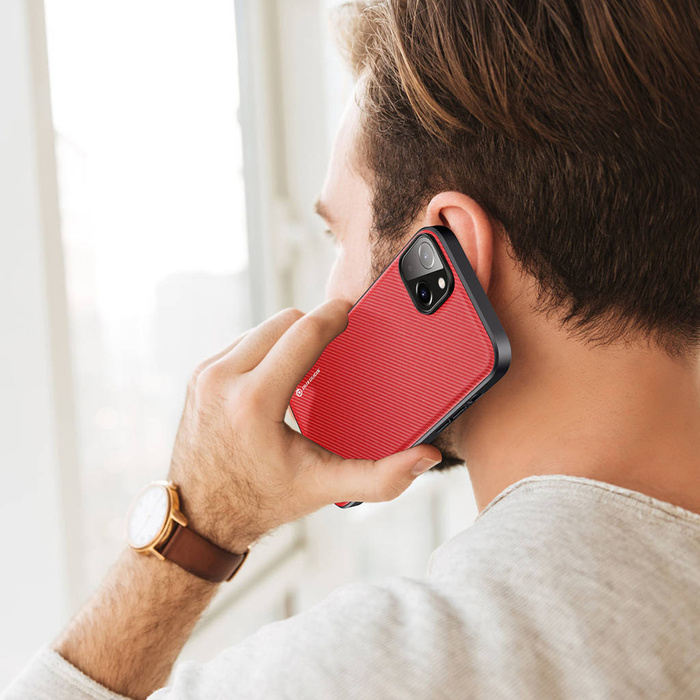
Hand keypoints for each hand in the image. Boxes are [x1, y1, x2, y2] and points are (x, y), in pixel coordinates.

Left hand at [168, 299, 441, 553]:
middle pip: (282, 321)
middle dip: (312, 326)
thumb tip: (422, 459)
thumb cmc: (257, 501)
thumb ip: (379, 476)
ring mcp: (206, 375)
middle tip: (335, 342)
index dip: (332, 315)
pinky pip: (242, 343)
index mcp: (254, 401)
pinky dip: (266, 349)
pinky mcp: (199, 376)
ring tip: (309, 361)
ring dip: (288, 336)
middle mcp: (223, 380)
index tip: (349, 309)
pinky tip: (279, 374)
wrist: (199, 518)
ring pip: (260, 328)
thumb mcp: (322, 488)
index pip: (301, 333)